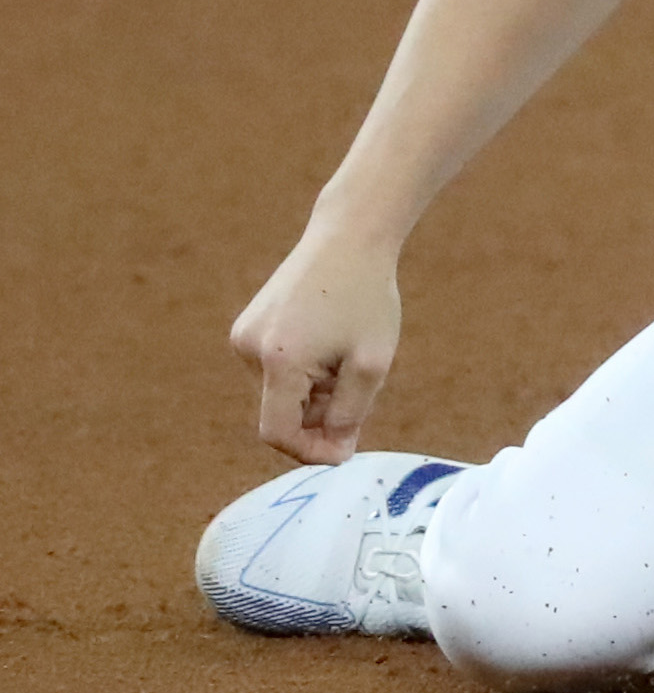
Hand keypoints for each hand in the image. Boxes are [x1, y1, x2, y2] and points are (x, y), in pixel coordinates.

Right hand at [228, 226, 403, 464]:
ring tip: (348, 358)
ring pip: (280, 392)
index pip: (278, 433)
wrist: (347, 239)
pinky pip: (276, 369)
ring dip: (315, 393)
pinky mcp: (247, 327)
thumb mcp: (372, 362)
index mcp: (279, 361)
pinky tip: (331, 344)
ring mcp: (244, 337)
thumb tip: (333, 451)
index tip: (344, 453)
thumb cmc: (366, 299)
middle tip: (361, 398)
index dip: (310, 452)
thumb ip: (351, 412)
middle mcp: (250, 350)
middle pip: (281, 413)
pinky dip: (304, 373)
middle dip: (320, 418)